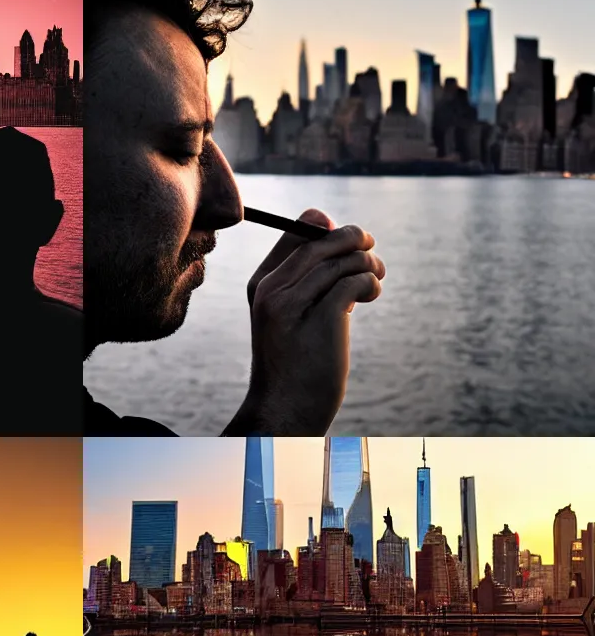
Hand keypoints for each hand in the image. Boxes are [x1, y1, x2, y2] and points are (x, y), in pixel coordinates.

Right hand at [223, 208, 384, 435]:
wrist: (286, 408)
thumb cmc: (294, 361)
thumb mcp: (290, 315)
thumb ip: (307, 279)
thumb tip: (336, 231)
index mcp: (261, 283)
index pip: (295, 230)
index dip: (327, 227)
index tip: (347, 241)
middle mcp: (272, 289)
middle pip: (321, 240)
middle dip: (355, 240)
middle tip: (371, 253)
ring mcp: (293, 303)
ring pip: (343, 260)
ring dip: (369, 264)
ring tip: (375, 279)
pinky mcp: (321, 319)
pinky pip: (355, 281)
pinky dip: (371, 283)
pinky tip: (370, 295)